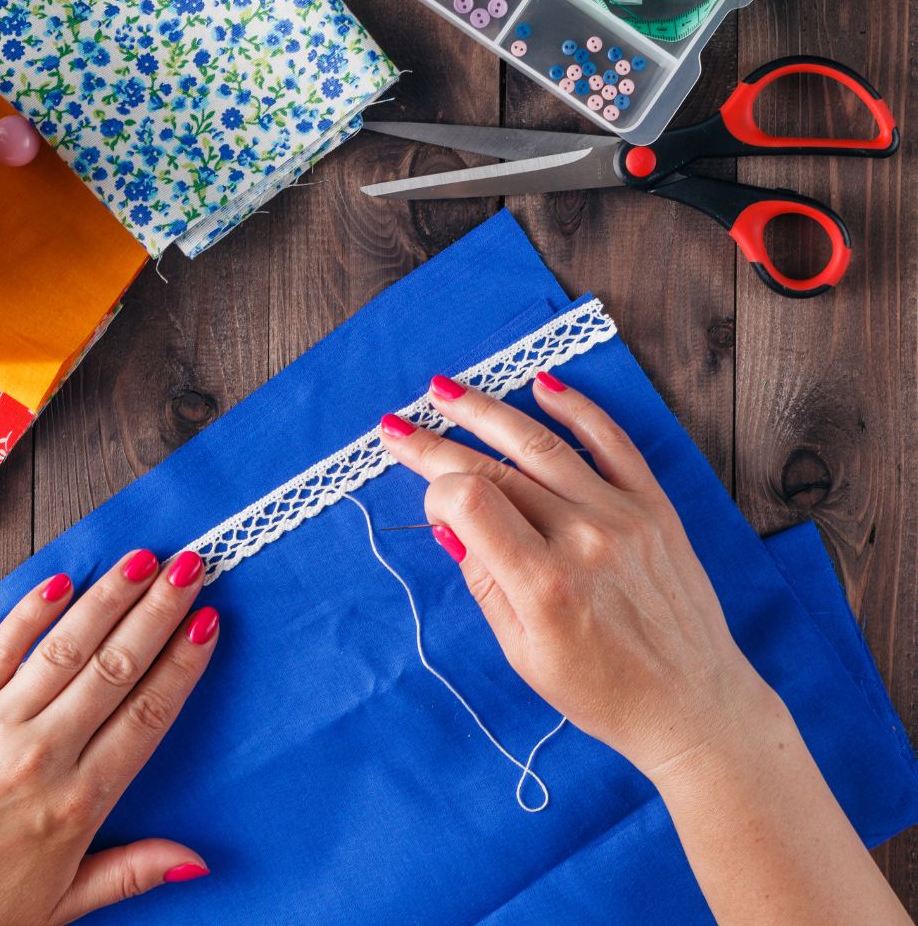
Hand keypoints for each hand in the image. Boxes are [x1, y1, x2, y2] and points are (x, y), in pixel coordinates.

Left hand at [0, 549, 218, 925]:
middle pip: (116, 667)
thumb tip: (197, 859)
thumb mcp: (61, 906)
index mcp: (78, 803)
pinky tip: (62, 582)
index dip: (183, 664)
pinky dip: (31, 613)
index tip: (208, 624)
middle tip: (189, 568)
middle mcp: (43, 755)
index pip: (148, 714)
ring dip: (109, 598)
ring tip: (142, 560)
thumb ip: (131, 873)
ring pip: (66, 648)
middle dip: (159, 612)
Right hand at [379, 372, 771, 777]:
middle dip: (435, 443)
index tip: (430, 506)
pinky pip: (612, 442)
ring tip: (444, 390)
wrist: (695, 705)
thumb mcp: (523, 654)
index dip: (436, 492)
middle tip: (396, 424)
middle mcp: (584, 538)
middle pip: (495, 468)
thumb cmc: (604, 692)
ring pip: (541, 444)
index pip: (470, 501)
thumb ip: (484, 582)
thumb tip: (451, 524)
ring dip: (486, 411)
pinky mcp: (654, 506)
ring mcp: (623, 515)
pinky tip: (541, 385)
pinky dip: (576, 408)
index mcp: (545, 584)